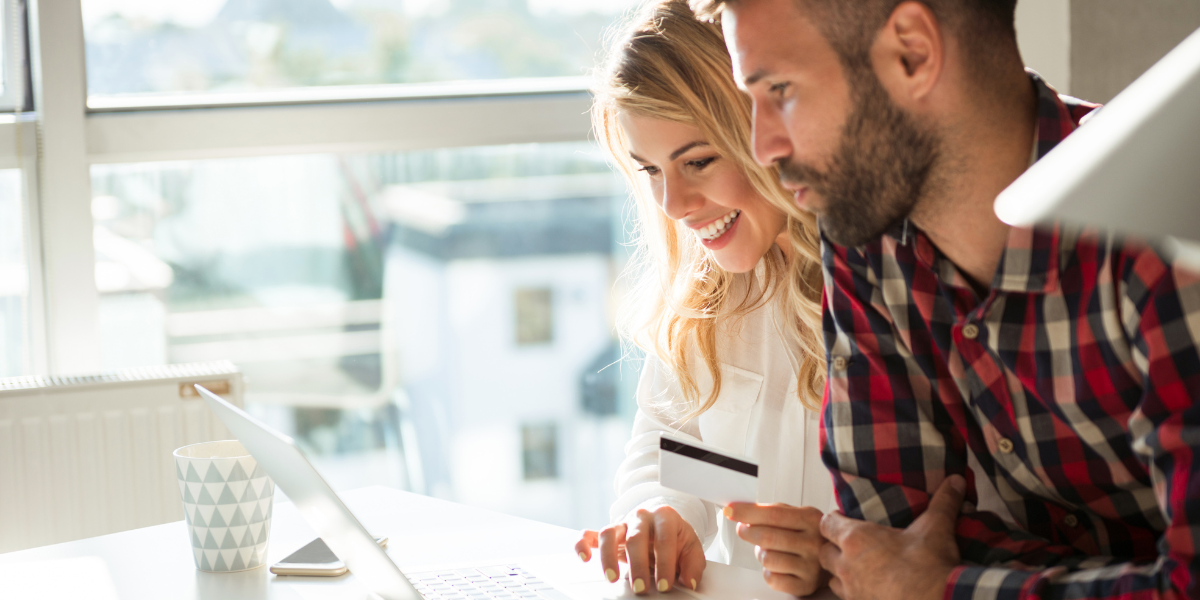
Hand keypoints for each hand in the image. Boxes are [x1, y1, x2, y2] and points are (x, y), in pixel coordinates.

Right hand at [574, 506, 704, 593]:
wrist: (662, 522)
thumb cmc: (675, 536)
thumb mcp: (691, 546)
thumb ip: (693, 564)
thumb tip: (689, 581)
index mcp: (664, 516)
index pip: (664, 539)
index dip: (665, 563)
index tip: (665, 584)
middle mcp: (641, 517)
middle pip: (635, 538)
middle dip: (638, 565)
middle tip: (641, 588)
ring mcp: (622, 523)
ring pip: (609, 533)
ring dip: (608, 557)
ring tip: (612, 578)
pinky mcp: (609, 532)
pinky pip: (590, 534)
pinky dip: (583, 544)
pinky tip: (584, 558)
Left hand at [723, 503, 826, 595]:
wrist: (830, 560)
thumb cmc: (806, 534)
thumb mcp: (796, 515)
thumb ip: (770, 510)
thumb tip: (738, 509)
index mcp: (811, 519)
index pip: (773, 514)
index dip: (748, 512)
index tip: (731, 510)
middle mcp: (814, 543)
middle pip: (767, 537)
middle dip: (748, 532)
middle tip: (743, 529)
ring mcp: (811, 566)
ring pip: (767, 559)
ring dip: (760, 553)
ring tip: (769, 549)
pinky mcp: (805, 585)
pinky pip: (772, 578)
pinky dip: (767, 571)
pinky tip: (777, 565)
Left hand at [818, 475, 965, 599]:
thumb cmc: (928, 565)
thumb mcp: (936, 527)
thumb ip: (943, 501)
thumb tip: (955, 481)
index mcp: (857, 538)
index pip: (826, 523)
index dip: (833, 520)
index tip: (843, 519)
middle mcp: (846, 564)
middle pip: (824, 553)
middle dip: (833, 548)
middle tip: (851, 546)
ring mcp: (851, 590)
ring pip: (832, 580)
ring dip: (841, 574)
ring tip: (859, 570)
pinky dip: (854, 595)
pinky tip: (870, 592)